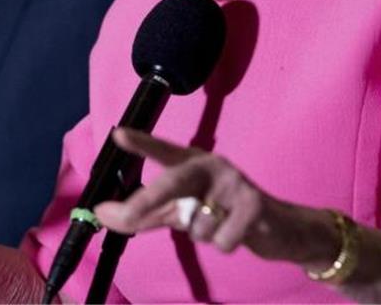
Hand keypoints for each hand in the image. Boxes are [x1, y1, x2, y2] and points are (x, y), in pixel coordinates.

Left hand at [93, 128, 338, 265]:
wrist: (280, 228)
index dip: (141, 143)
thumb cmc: (222, 215)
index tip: (118, 134)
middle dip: (148, 201)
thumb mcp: (181, 212)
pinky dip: (224, 244)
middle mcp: (211, 165)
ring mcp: (233, 182)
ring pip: (195, 226)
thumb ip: (142, 214)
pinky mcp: (254, 204)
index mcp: (192, 163)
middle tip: (126, 218)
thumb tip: (100, 214)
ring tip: (221, 224)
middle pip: (173, 182)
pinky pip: (220, 240)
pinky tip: (238, 232)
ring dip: (203, 236)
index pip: (163, 151)